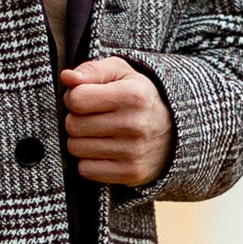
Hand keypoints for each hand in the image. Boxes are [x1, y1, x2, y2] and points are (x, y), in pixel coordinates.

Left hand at [60, 55, 173, 188]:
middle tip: (94, 118)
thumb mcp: (121, 74)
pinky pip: (85, 170)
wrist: (175, 133)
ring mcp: (134, 152)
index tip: (85, 98)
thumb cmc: (139, 98)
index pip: (77, 98)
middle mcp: (135, 124)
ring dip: (82, 141)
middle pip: (73, 125)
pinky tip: (105, 152)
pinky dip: (89, 161)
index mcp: (132, 95)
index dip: (74, 97)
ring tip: (100, 134)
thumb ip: (92, 70)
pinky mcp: (130, 173)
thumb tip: (67, 78)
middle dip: (77, 120)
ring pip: (76, 148)